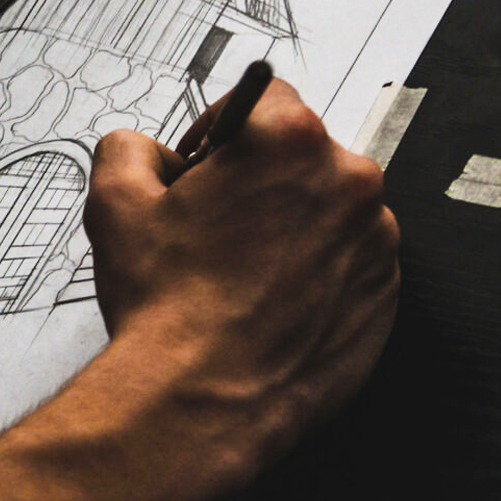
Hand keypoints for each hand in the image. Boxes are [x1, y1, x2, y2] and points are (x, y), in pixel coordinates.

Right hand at [83, 78, 399, 452]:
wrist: (202, 403)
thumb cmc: (169, 309)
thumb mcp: (115, 205)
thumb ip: (129, 149)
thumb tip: (143, 151)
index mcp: (289, 142)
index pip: (266, 98)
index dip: (223, 130)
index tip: (207, 166)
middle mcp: (347, 184)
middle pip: (302, 158)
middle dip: (260, 184)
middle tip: (214, 229)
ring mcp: (376, 245)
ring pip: (328, 214)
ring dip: (290, 231)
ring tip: (238, 277)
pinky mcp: (385, 299)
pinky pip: (349, 268)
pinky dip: (315, 279)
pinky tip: (266, 307)